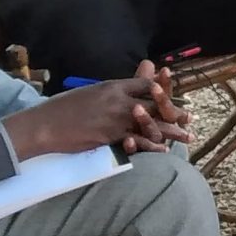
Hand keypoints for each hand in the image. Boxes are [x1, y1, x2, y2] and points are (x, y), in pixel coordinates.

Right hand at [5, 60, 192, 157]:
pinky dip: (152, 146)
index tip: (174, 96)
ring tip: (187, 136)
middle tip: (190, 118)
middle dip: (174, 112)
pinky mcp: (109, 137)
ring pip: (151, 124)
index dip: (163, 89)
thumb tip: (121, 88)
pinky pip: (137, 141)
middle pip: (155, 104)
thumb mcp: (90, 92)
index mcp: (113, 86)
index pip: (146, 84)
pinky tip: (164, 150)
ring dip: (171, 131)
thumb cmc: (63, 108)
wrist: (45, 125)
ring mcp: (115, 119)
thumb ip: (111, 90)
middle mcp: (118, 100)